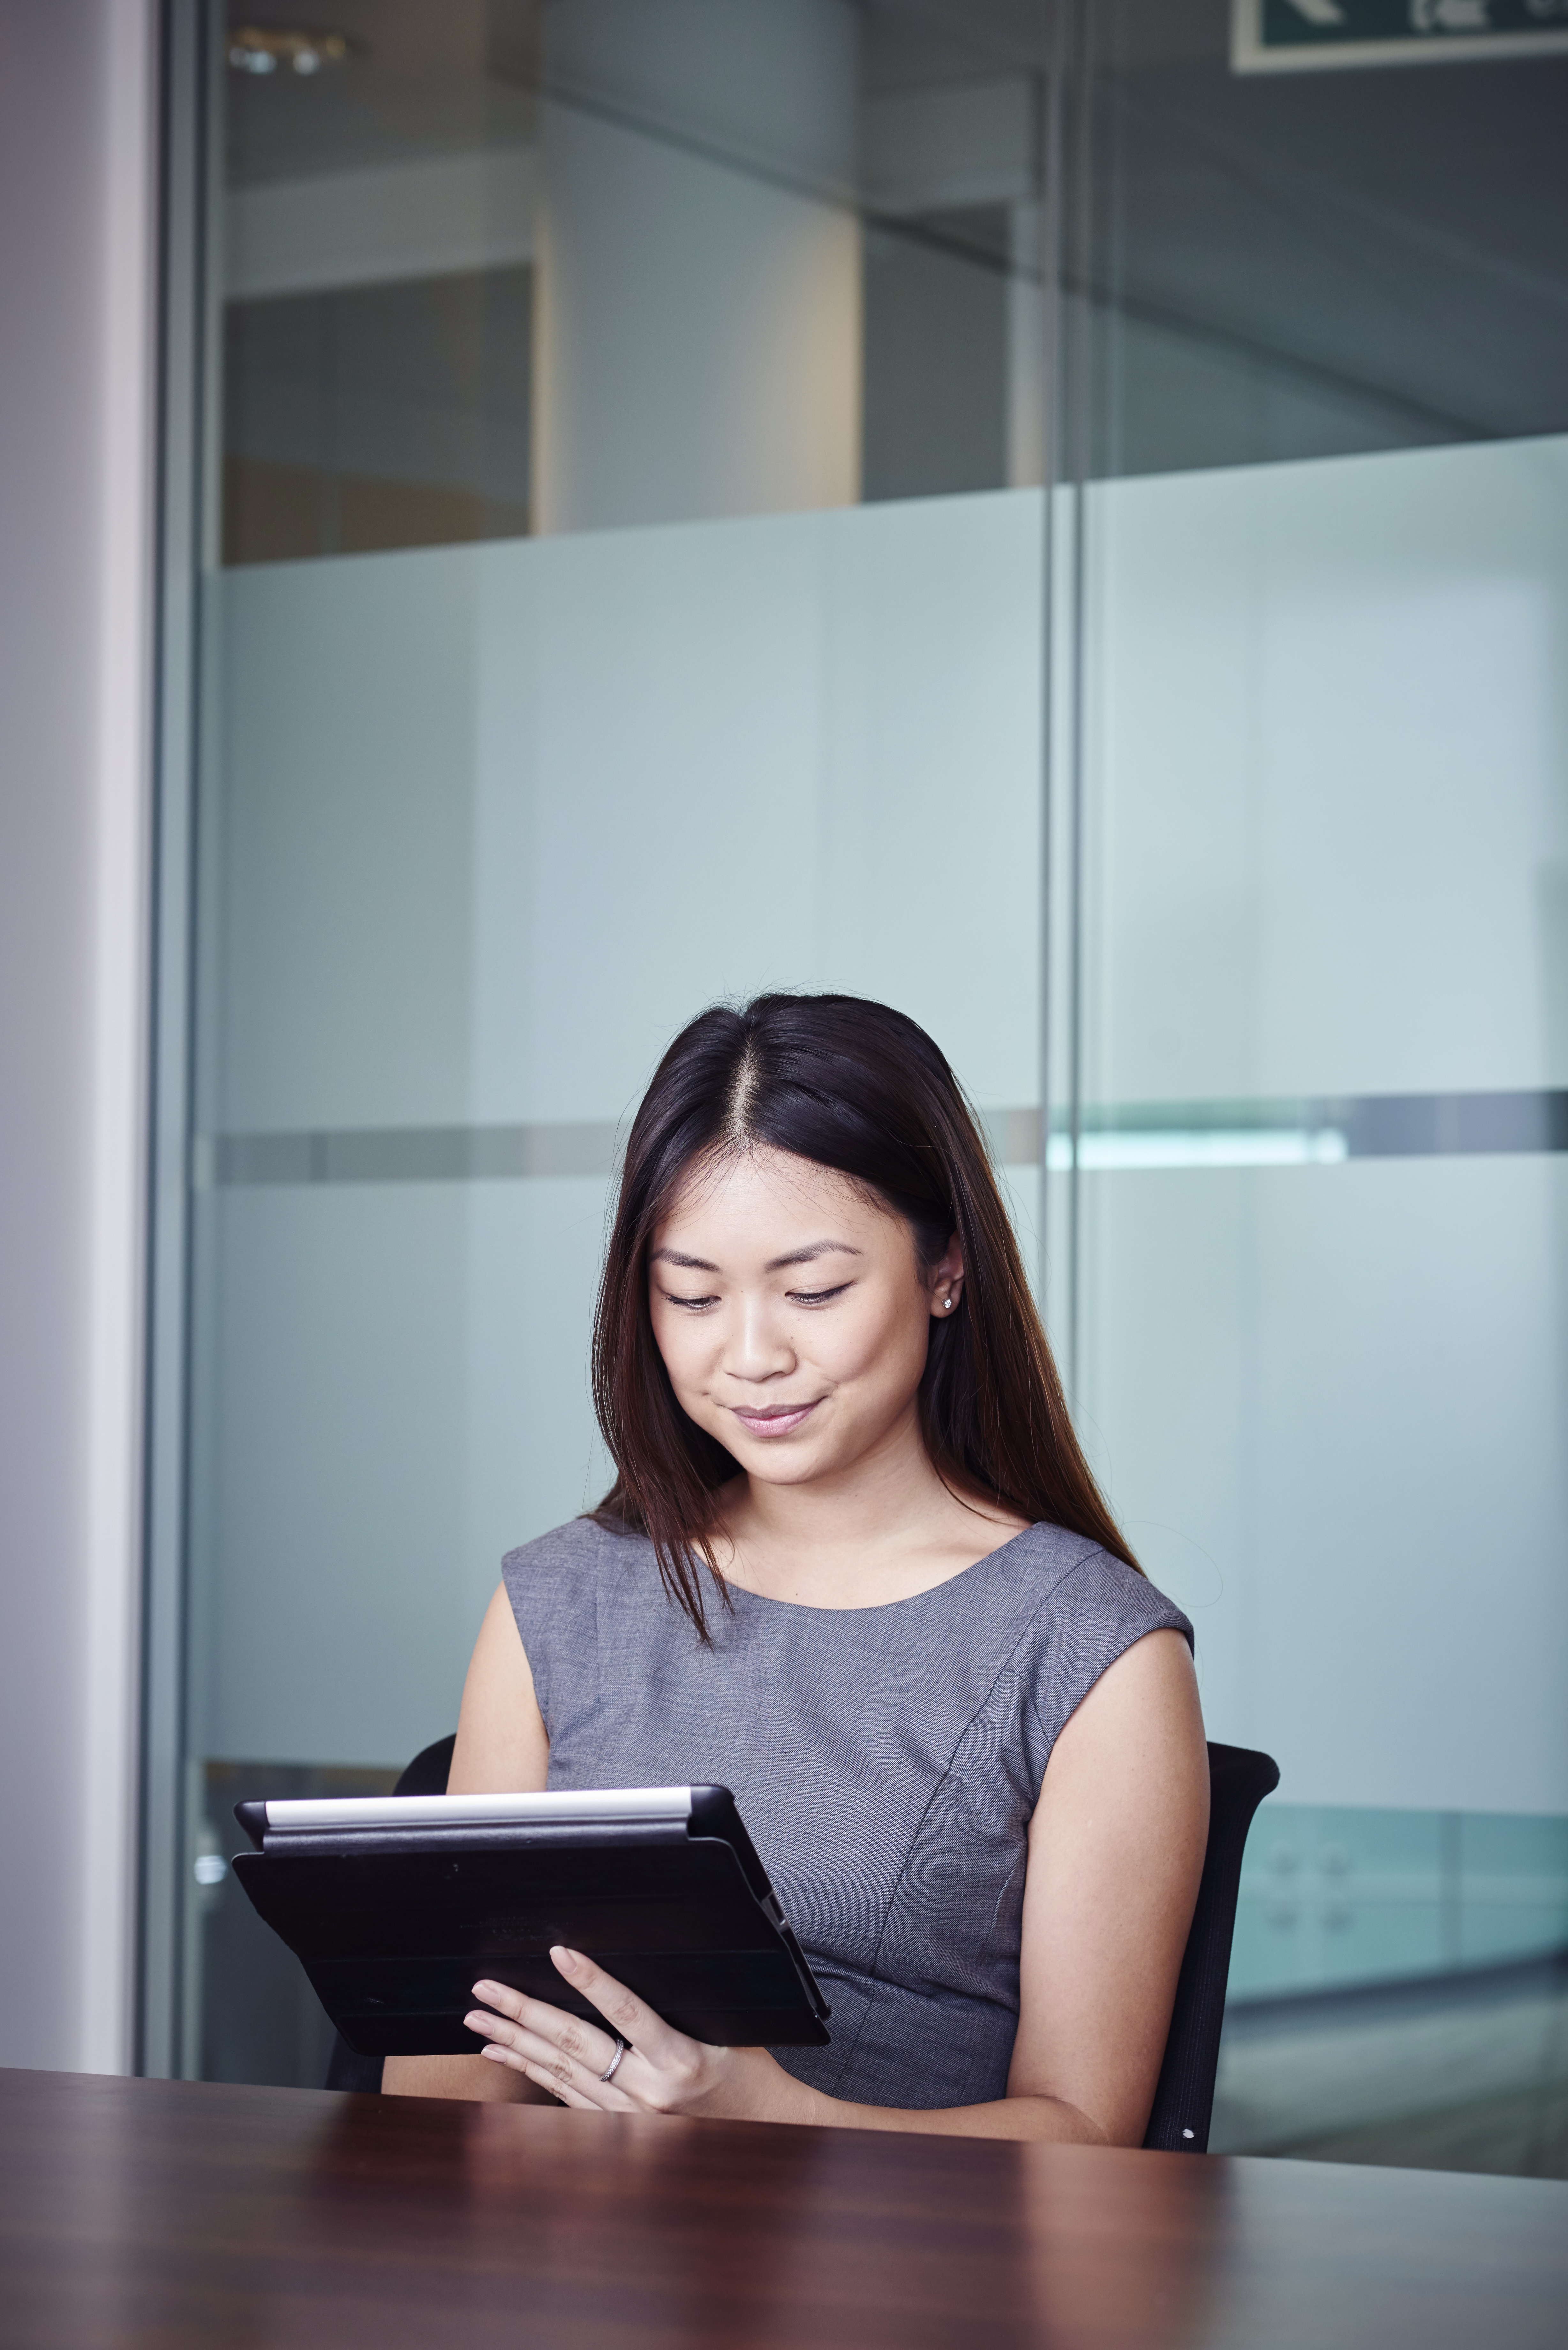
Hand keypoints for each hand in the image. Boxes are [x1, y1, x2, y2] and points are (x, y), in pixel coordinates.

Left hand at [465, 1948, 816, 2123]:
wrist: (765, 2130)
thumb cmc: (749, 2073)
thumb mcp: (726, 2029)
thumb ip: (683, 2007)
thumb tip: (641, 1966)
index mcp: (681, 2061)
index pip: (626, 2013)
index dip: (591, 1982)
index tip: (560, 1953)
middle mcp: (649, 2093)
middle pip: (576, 2045)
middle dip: (526, 2013)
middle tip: (487, 1990)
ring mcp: (629, 2117)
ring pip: (561, 2072)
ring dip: (517, 2043)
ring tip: (481, 2020)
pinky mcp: (617, 2129)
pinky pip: (563, 2097)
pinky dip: (530, 2073)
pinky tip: (505, 2054)